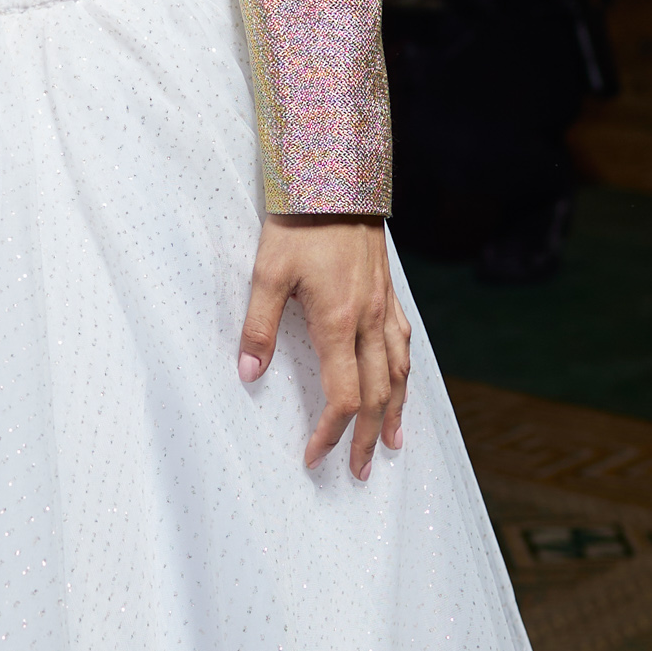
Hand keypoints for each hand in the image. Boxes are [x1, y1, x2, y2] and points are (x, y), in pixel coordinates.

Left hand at [238, 214, 410, 477]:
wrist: (334, 178)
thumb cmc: (298, 223)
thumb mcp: (267, 271)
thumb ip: (258, 326)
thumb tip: (247, 374)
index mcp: (338, 322)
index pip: (343, 396)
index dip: (330, 433)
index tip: (315, 457)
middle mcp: (368, 320)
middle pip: (377, 395)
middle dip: (368, 437)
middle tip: (360, 472)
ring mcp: (383, 306)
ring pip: (398, 372)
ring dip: (395, 412)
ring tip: (393, 442)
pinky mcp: (387, 290)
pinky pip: (403, 342)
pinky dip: (404, 372)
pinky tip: (401, 380)